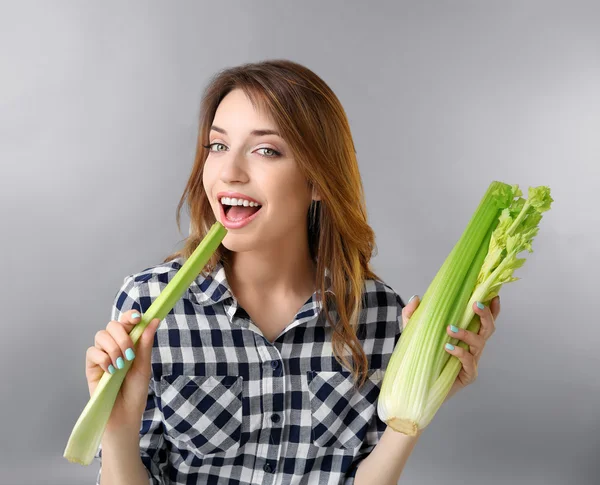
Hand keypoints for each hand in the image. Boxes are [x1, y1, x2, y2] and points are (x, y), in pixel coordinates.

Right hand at [85, 310, 160, 436]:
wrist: (124, 415)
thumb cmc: (135, 392)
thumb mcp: (144, 366)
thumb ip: (145, 343)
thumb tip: (154, 321)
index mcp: (129, 343)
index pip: (126, 322)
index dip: (130, 316)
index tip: (138, 317)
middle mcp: (114, 346)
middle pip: (112, 325)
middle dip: (122, 336)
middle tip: (130, 354)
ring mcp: (102, 356)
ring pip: (101, 336)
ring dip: (113, 348)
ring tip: (121, 365)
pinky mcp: (91, 367)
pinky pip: (92, 352)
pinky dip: (102, 358)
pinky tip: (111, 371)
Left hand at [401, 295, 500, 402]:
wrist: (416, 384)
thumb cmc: (420, 356)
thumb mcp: (412, 332)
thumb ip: (412, 315)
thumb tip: (416, 297)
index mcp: (465, 334)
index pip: (482, 319)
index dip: (491, 309)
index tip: (492, 295)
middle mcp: (472, 346)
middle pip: (488, 329)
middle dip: (485, 315)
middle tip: (475, 305)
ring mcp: (472, 361)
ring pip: (479, 343)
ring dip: (467, 333)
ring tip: (450, 329)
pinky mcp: (468, 375)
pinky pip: (470, 363)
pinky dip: (461, 354)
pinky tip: (448, 348)